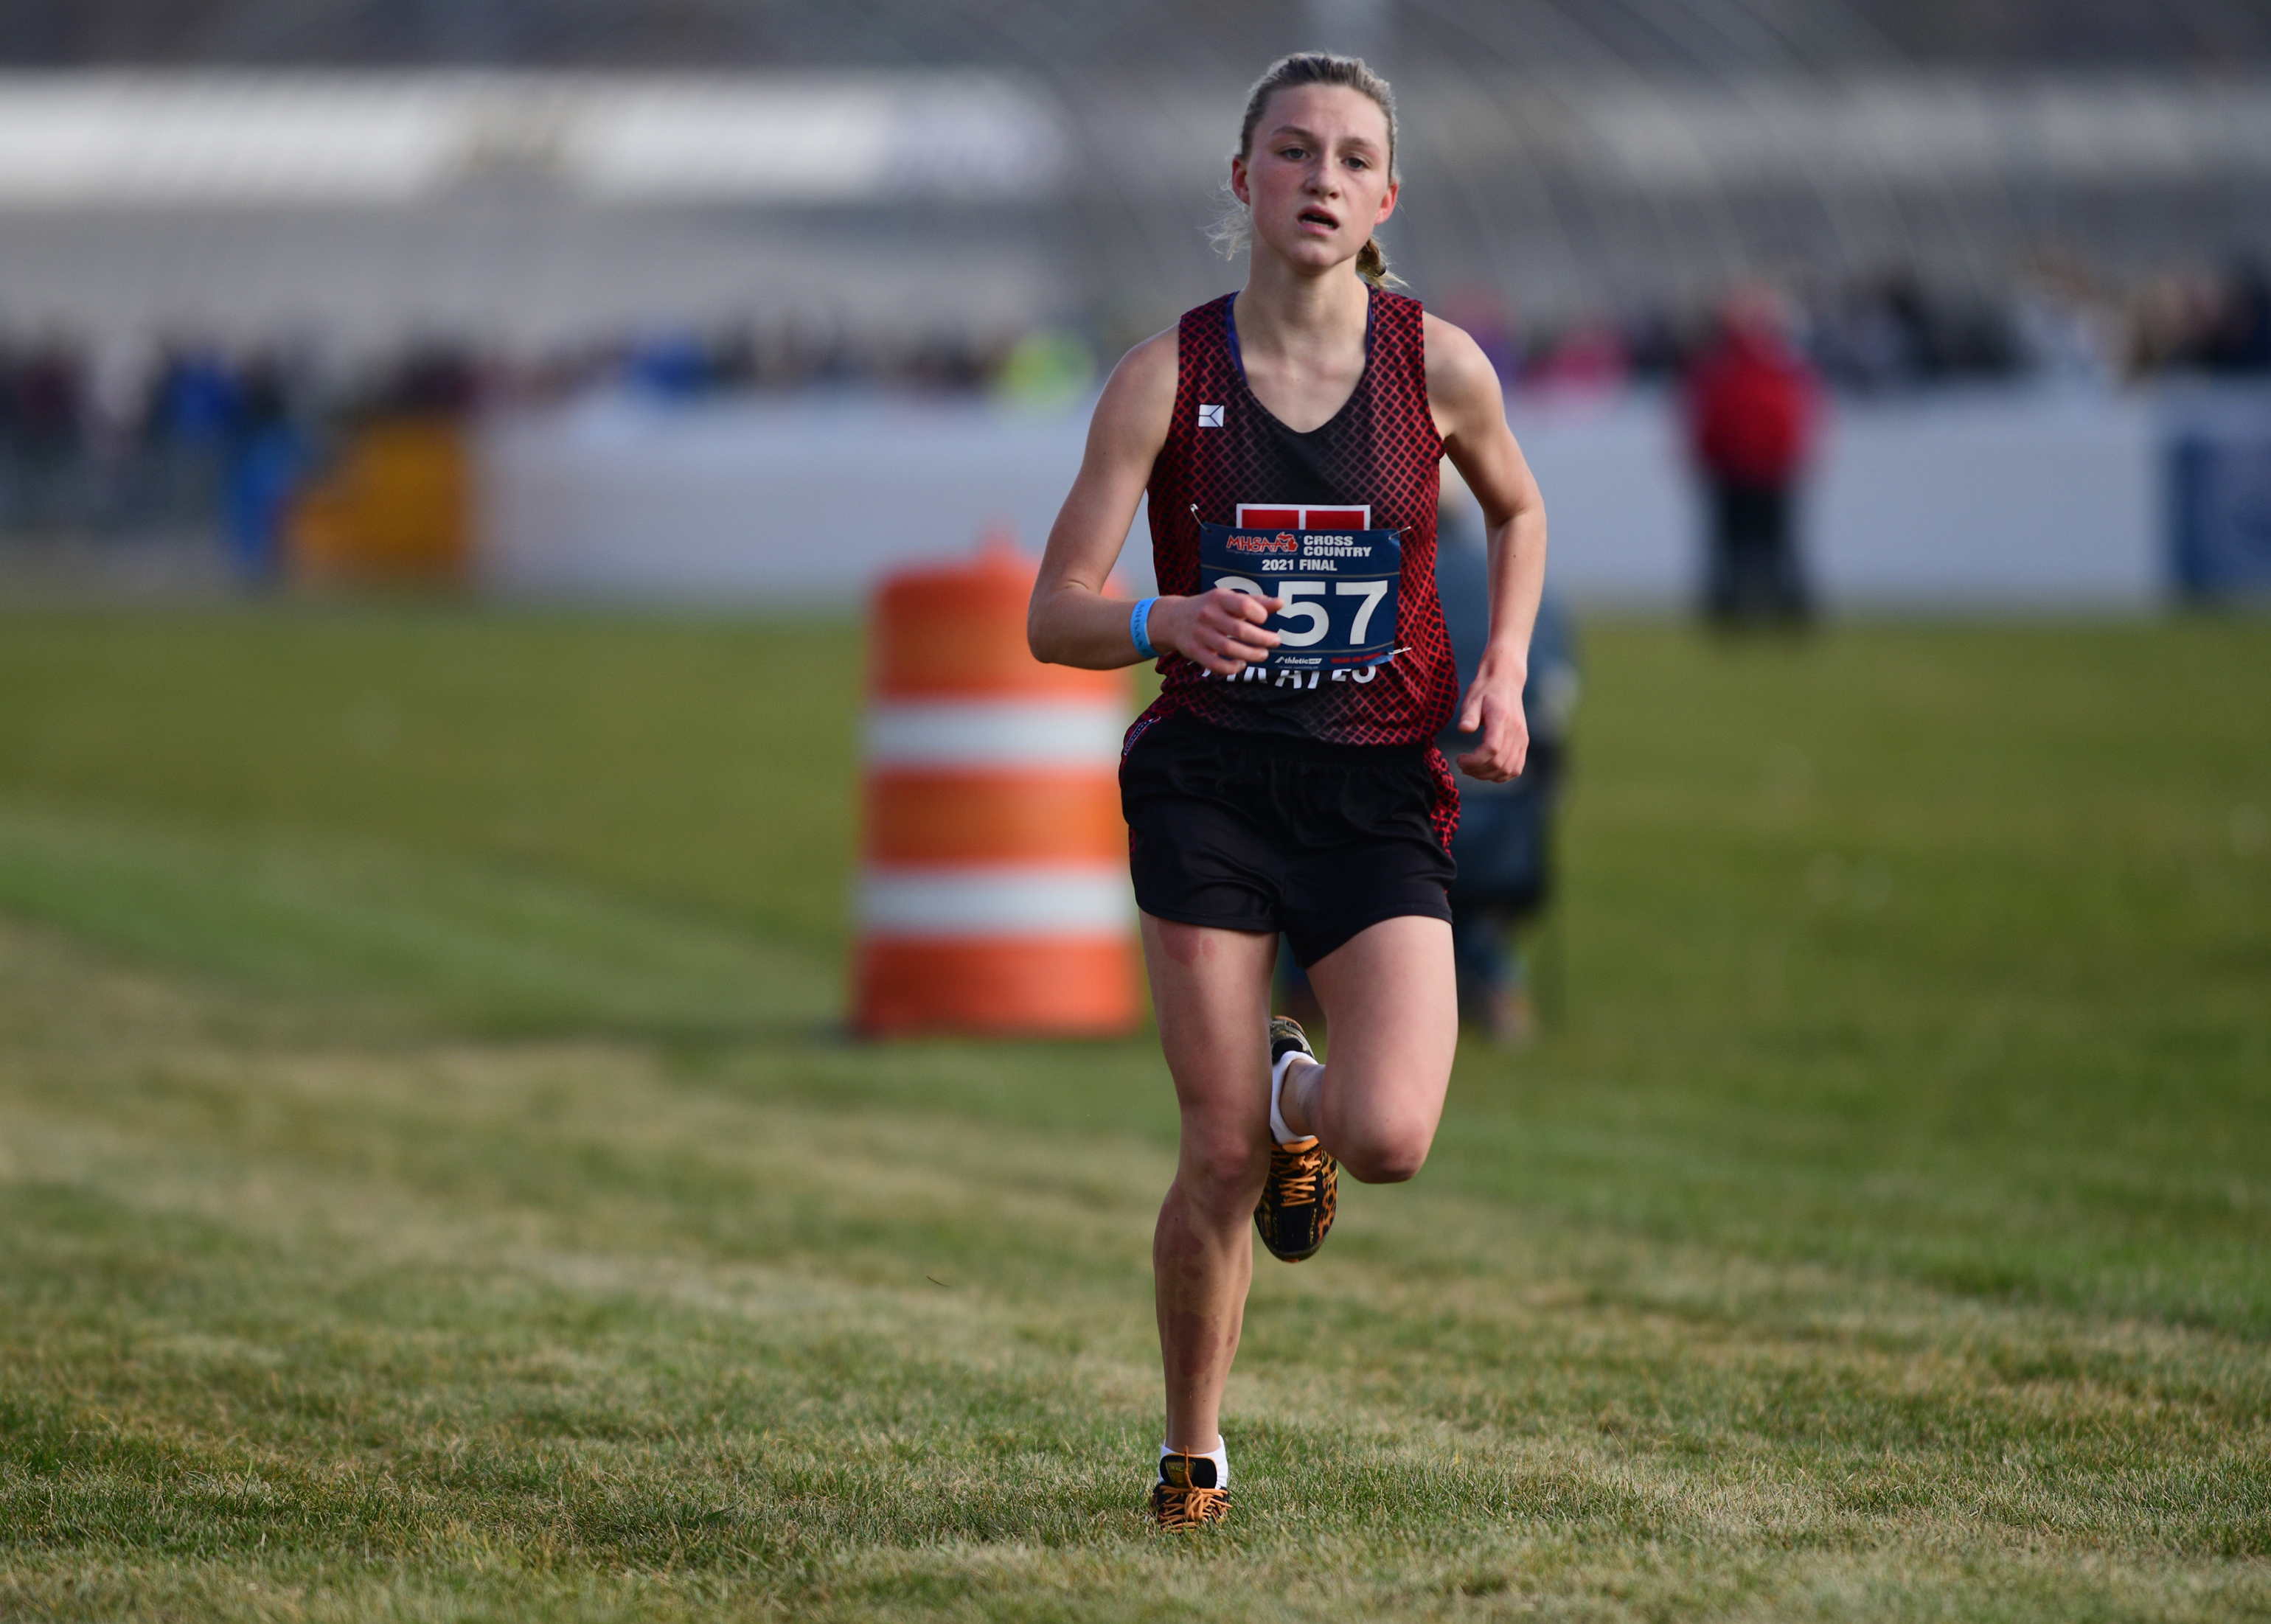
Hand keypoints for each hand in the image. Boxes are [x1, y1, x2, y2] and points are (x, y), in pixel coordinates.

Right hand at [1152, 587, 1281, 675]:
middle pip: (1239, 630)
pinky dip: (1231, 667)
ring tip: (1263, 654)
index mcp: (1218, 598)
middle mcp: (1208, 615)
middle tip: (1275, 641)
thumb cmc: (1209, 608)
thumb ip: (1255, 602)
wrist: (1172, 619)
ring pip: (1229, 648)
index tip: (1265, 620)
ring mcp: (1199, 634)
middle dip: (1262, 638)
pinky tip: (1241, 664)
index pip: (1244, 605)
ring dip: (1250, 654)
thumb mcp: (1228, 599)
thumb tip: (1281, 603)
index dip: (1260, 614)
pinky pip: (1215, 664)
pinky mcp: (1194, 651)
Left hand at [1454, 651, 1528, 781]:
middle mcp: (1516, 731)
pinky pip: (1516, 768)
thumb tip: (1464, 729)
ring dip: (1487, 775)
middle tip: (1462, 765)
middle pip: (1499, 763)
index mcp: (1502, 719)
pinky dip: (1501, 775)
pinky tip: (1486, 770)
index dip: (1474, 761)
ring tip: (1472, 769)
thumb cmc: (1485, 691)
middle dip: (1477, 770)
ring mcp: (1522, 738)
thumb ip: (1469, 715)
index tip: (1459, 758)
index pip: (1492, 749)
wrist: (1505, 681)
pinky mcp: (1523, 743)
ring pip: (1508, 770)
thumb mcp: (1472, 698)